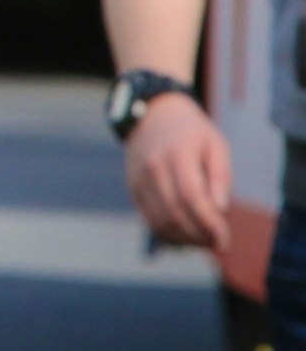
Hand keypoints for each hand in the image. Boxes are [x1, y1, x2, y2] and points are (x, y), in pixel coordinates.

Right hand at [124, 91, 232, 250]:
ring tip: (204, 242)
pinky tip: (184, 237)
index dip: (209, 222)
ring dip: (184, 238)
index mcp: (177, 154)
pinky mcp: (133, 187)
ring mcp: (139, 178)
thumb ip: (220, 176)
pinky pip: (148, 218)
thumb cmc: (192, 132)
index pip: (191, 197)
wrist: (152, 115)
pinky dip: (167, 234)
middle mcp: (153, 167)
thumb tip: (221, 209)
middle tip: (218, 243)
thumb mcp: (216, 144)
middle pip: (175, 212)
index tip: (224, 237)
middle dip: (199, 234)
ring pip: (159, 219)